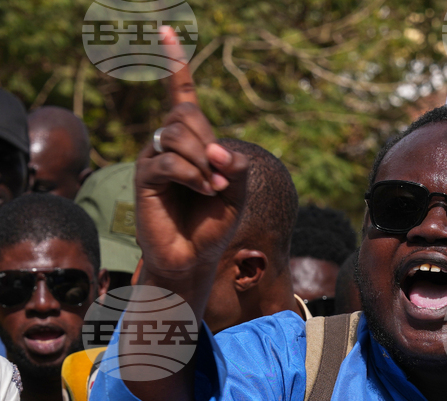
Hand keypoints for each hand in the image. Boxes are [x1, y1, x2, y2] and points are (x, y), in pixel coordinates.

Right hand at [134, 26, 248, 316]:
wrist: (195, 256)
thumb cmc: (214, 224)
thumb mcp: (236, 191)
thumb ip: (234, 166)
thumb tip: (218, 150)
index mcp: (192, 140)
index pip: (180, 95)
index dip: (174, 64)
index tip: (165, 31)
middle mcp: (168, 143)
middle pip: (184, 115)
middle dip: (208, 142)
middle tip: (221, 174)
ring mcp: (153, 158)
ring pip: (175, 135)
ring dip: (202, 162)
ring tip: (213, 188)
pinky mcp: (145, 178)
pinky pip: (167, 162)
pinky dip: (193, 176)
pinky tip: (204, 191)